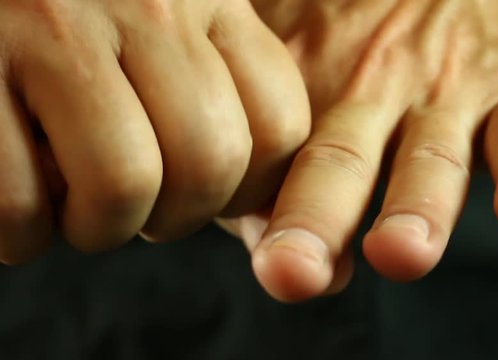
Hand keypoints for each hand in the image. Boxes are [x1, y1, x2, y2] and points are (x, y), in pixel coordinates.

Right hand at [0, 0, 309, 263]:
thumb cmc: (81, 11)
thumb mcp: (169, 18)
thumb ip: (212, 77)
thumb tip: (242, 183)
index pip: (280, 126)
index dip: (246, 189)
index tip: (202, 193)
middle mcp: (147, 4)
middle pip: (210, 163)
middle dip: (175, 217)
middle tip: (137, 208)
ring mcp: (56, 27)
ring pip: (124, 183)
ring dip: (100, 227)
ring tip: (76, 208)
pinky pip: (20, 198)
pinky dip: (22, 232)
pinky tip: (20, 207)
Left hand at [231, 0, 497, 301]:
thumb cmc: (373, 39)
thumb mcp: (311, 60)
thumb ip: (278, 154)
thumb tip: (256, 238)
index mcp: (311, 90)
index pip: (275, 165)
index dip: (263, 220)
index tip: (264, 266)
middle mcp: (372, 88)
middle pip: (339, 160)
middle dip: (314, 219)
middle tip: (291, 272)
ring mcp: (449, 90)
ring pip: (431, 158)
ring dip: (414, 209)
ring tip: (400, 254)